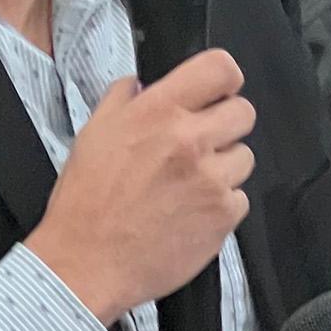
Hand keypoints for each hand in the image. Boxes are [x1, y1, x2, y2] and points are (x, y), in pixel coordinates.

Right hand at [24, 49, 255, 324]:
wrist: (88, 260)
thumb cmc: (85, 201)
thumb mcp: (92, 134)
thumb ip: (121, 100)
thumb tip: (141, 84)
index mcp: (156, 112)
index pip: (220, 69)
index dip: (222, 78)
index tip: (215, 91)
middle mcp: (190, 140)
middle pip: (244, 112)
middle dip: (224, 123)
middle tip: (198, 140)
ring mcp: (212, 180)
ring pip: (244, 156)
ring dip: (222, 165)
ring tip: (187, 182)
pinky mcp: (224, 216)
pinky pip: (240, 197)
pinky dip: (220, 202)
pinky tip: (189, 210)